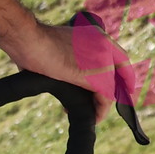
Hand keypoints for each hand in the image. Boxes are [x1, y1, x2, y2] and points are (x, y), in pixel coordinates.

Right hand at [5, 14, 138, 122]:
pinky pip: (105, 98)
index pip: (119, 57)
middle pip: (119, 74)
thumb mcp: (56, 45)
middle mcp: (104, 45)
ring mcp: (102, 60)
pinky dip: (100, 111)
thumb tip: (58, 72)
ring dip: (100, 105)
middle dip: (113, 92)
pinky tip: (92, 118)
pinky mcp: (95, 76)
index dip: (123, 74)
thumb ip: (68, 56)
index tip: (125, 87)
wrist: (29, 40)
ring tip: (87, 112)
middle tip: (102, 106)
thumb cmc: (31, 42)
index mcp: (96, 35)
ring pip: (111, 88)